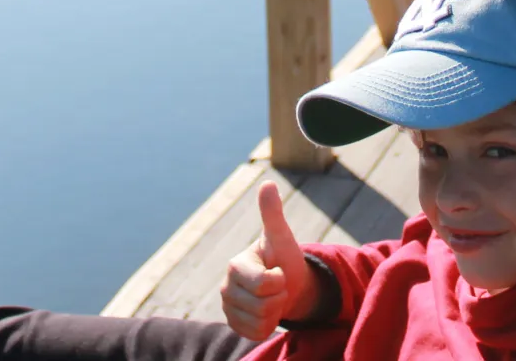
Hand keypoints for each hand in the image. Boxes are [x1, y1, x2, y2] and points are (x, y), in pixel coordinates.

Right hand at [220, 181, 316, 339]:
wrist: (289, 284)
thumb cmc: (284, 259)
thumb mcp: (282, 237)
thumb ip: (272, 214)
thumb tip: (267, 183)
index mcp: (235, 265)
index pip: (263, 283)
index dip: (279, 280)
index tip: (279, 271)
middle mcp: (226, 287)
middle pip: (263, 305)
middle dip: (279, 296)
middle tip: (278, 286)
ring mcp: (228, 308)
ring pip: (261, 321)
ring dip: (276, 311)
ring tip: (273, 298)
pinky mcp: (234, 325)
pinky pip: (256, 334)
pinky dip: (268, 326)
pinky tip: (267, 313)